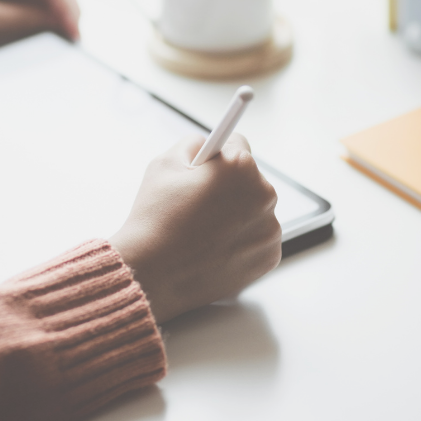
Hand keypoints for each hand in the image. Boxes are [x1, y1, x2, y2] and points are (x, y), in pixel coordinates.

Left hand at [0, 0, 79, 53]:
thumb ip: (22, 21)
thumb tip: (58, 24)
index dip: (69, 9)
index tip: (76, 36)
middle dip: (63, 13)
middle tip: (71, 41)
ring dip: (46, 18)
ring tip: (54, 42)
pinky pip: (15, 6)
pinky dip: (28, 21)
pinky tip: (29, 37)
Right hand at [109, 134, 280, 323]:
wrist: (151, 276)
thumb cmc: (154, 220)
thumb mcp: (164, 163)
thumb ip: (192, 144)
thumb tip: (207, 144)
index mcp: (241, 166)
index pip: (238, 144)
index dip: (216, 157)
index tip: (210, 166)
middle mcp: (264, 195)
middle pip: (249, 179)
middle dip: (227, 187)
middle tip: (197, 205)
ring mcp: (270, 229)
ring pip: (255, 210)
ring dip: (236, 214)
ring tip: (202, 231)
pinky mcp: (269, 257)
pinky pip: (257, 238)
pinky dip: (241, 241)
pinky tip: (214, 248)